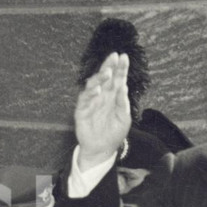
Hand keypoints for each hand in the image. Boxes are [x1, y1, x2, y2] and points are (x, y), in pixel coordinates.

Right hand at [74, 52, 131, 169]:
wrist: (102, 150)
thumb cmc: (114, 133)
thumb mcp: (124, 119)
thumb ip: (123, 104)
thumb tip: (124, 87)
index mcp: (113, 96)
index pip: (117, 79)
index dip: (120, 68)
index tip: (124, 57)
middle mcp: (102, 95)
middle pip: (105, 78)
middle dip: (109, 66)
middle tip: (114, 56)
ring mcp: (91, 101)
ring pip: (93, 84)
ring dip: (99, 78)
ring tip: (107, 73)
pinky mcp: (82, 110)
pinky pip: (84, 99)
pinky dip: (90, 94)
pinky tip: (97, 90)